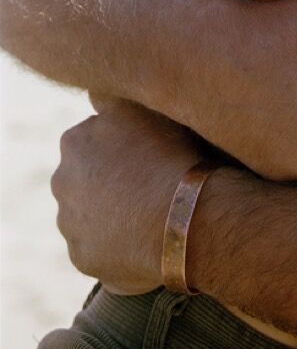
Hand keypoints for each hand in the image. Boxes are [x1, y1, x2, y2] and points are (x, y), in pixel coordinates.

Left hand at [53, 98, 203, 293]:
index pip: (95, 137)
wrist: (181, 217)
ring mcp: (69, 223)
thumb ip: (116, 99)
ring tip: (153, 212)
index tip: (150, 150)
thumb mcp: (146, 108)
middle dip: (111, 179)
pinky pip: (100, 248)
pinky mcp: (81, 257)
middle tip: (150, 181)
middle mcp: (62, 180)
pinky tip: (148, 237)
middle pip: (87, 176)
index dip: (125, 144)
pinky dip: (119, 243)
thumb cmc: (171, 156)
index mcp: (75, 141)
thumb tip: (97, 92)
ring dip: (113, 212)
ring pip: (90, 213)